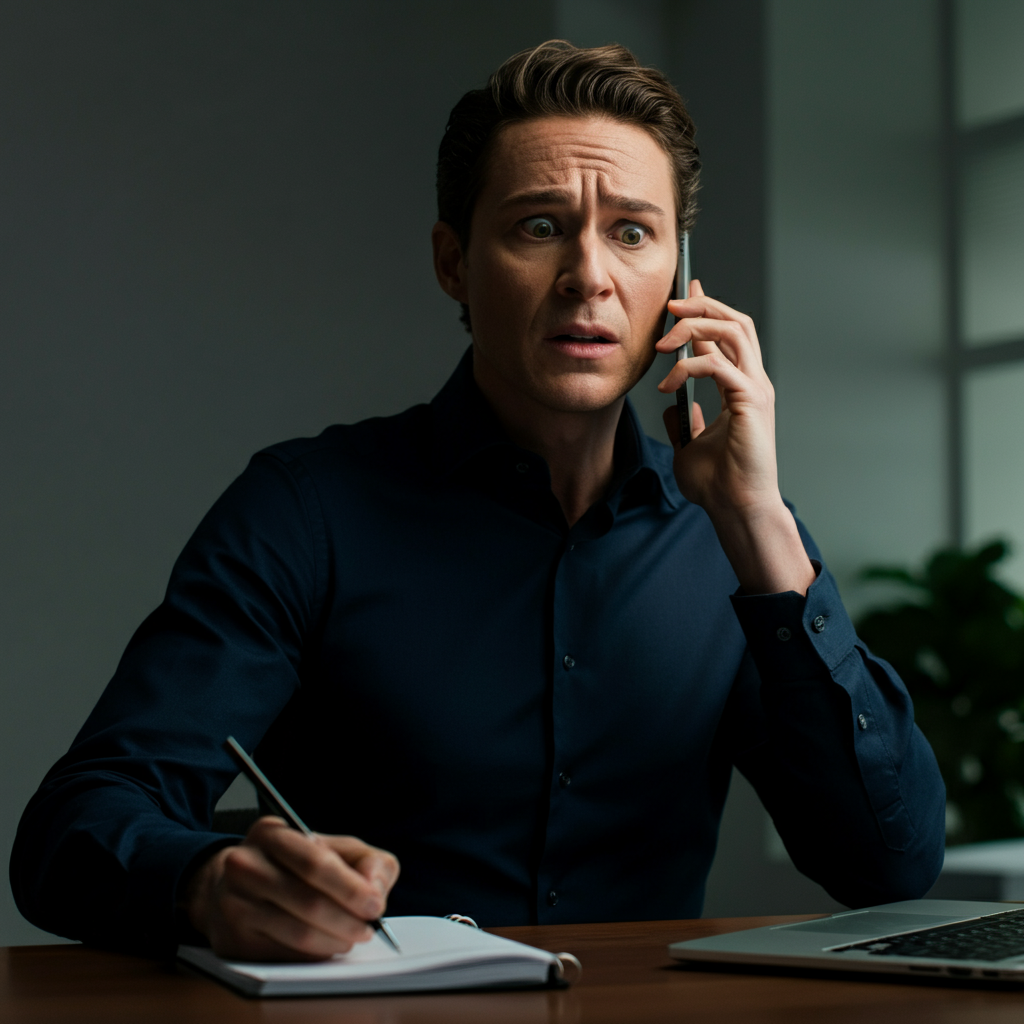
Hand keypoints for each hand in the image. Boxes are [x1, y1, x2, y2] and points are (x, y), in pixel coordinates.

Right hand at [184, 816, 399, 960]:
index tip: (375, 905)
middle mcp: (244, 865)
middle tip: (369, 928)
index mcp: (271, 834)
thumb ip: (367, 861)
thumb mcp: (334, 849)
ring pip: (297, 932)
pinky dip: (314, 954)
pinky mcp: (232, 941)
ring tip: (352, 937)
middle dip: (347, 919)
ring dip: (335, 940)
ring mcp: (233, 904)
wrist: (235, 887)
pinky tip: (327, 945)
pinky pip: (284, 954)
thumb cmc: (296, 866)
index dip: (350, 888)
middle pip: (307, 901)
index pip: (315, 863)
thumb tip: (376, 889)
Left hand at [655, 280, 814, 594]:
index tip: (683, 294)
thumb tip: (674, 406)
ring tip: (663, 340)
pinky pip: (717, 365)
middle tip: (670, 305)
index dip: (707, 309)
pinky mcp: (750, 401)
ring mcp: (755, 389)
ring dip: (694, 327)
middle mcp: (753, 382)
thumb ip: (685, 421)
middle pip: (735, 321)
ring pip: (732, 332)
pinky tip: (668, 385)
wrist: (735, 508)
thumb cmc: (718, 484)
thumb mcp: (691, 445)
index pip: (729, 334)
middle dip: (702, 306)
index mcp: (742, 388)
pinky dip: (688, 367)